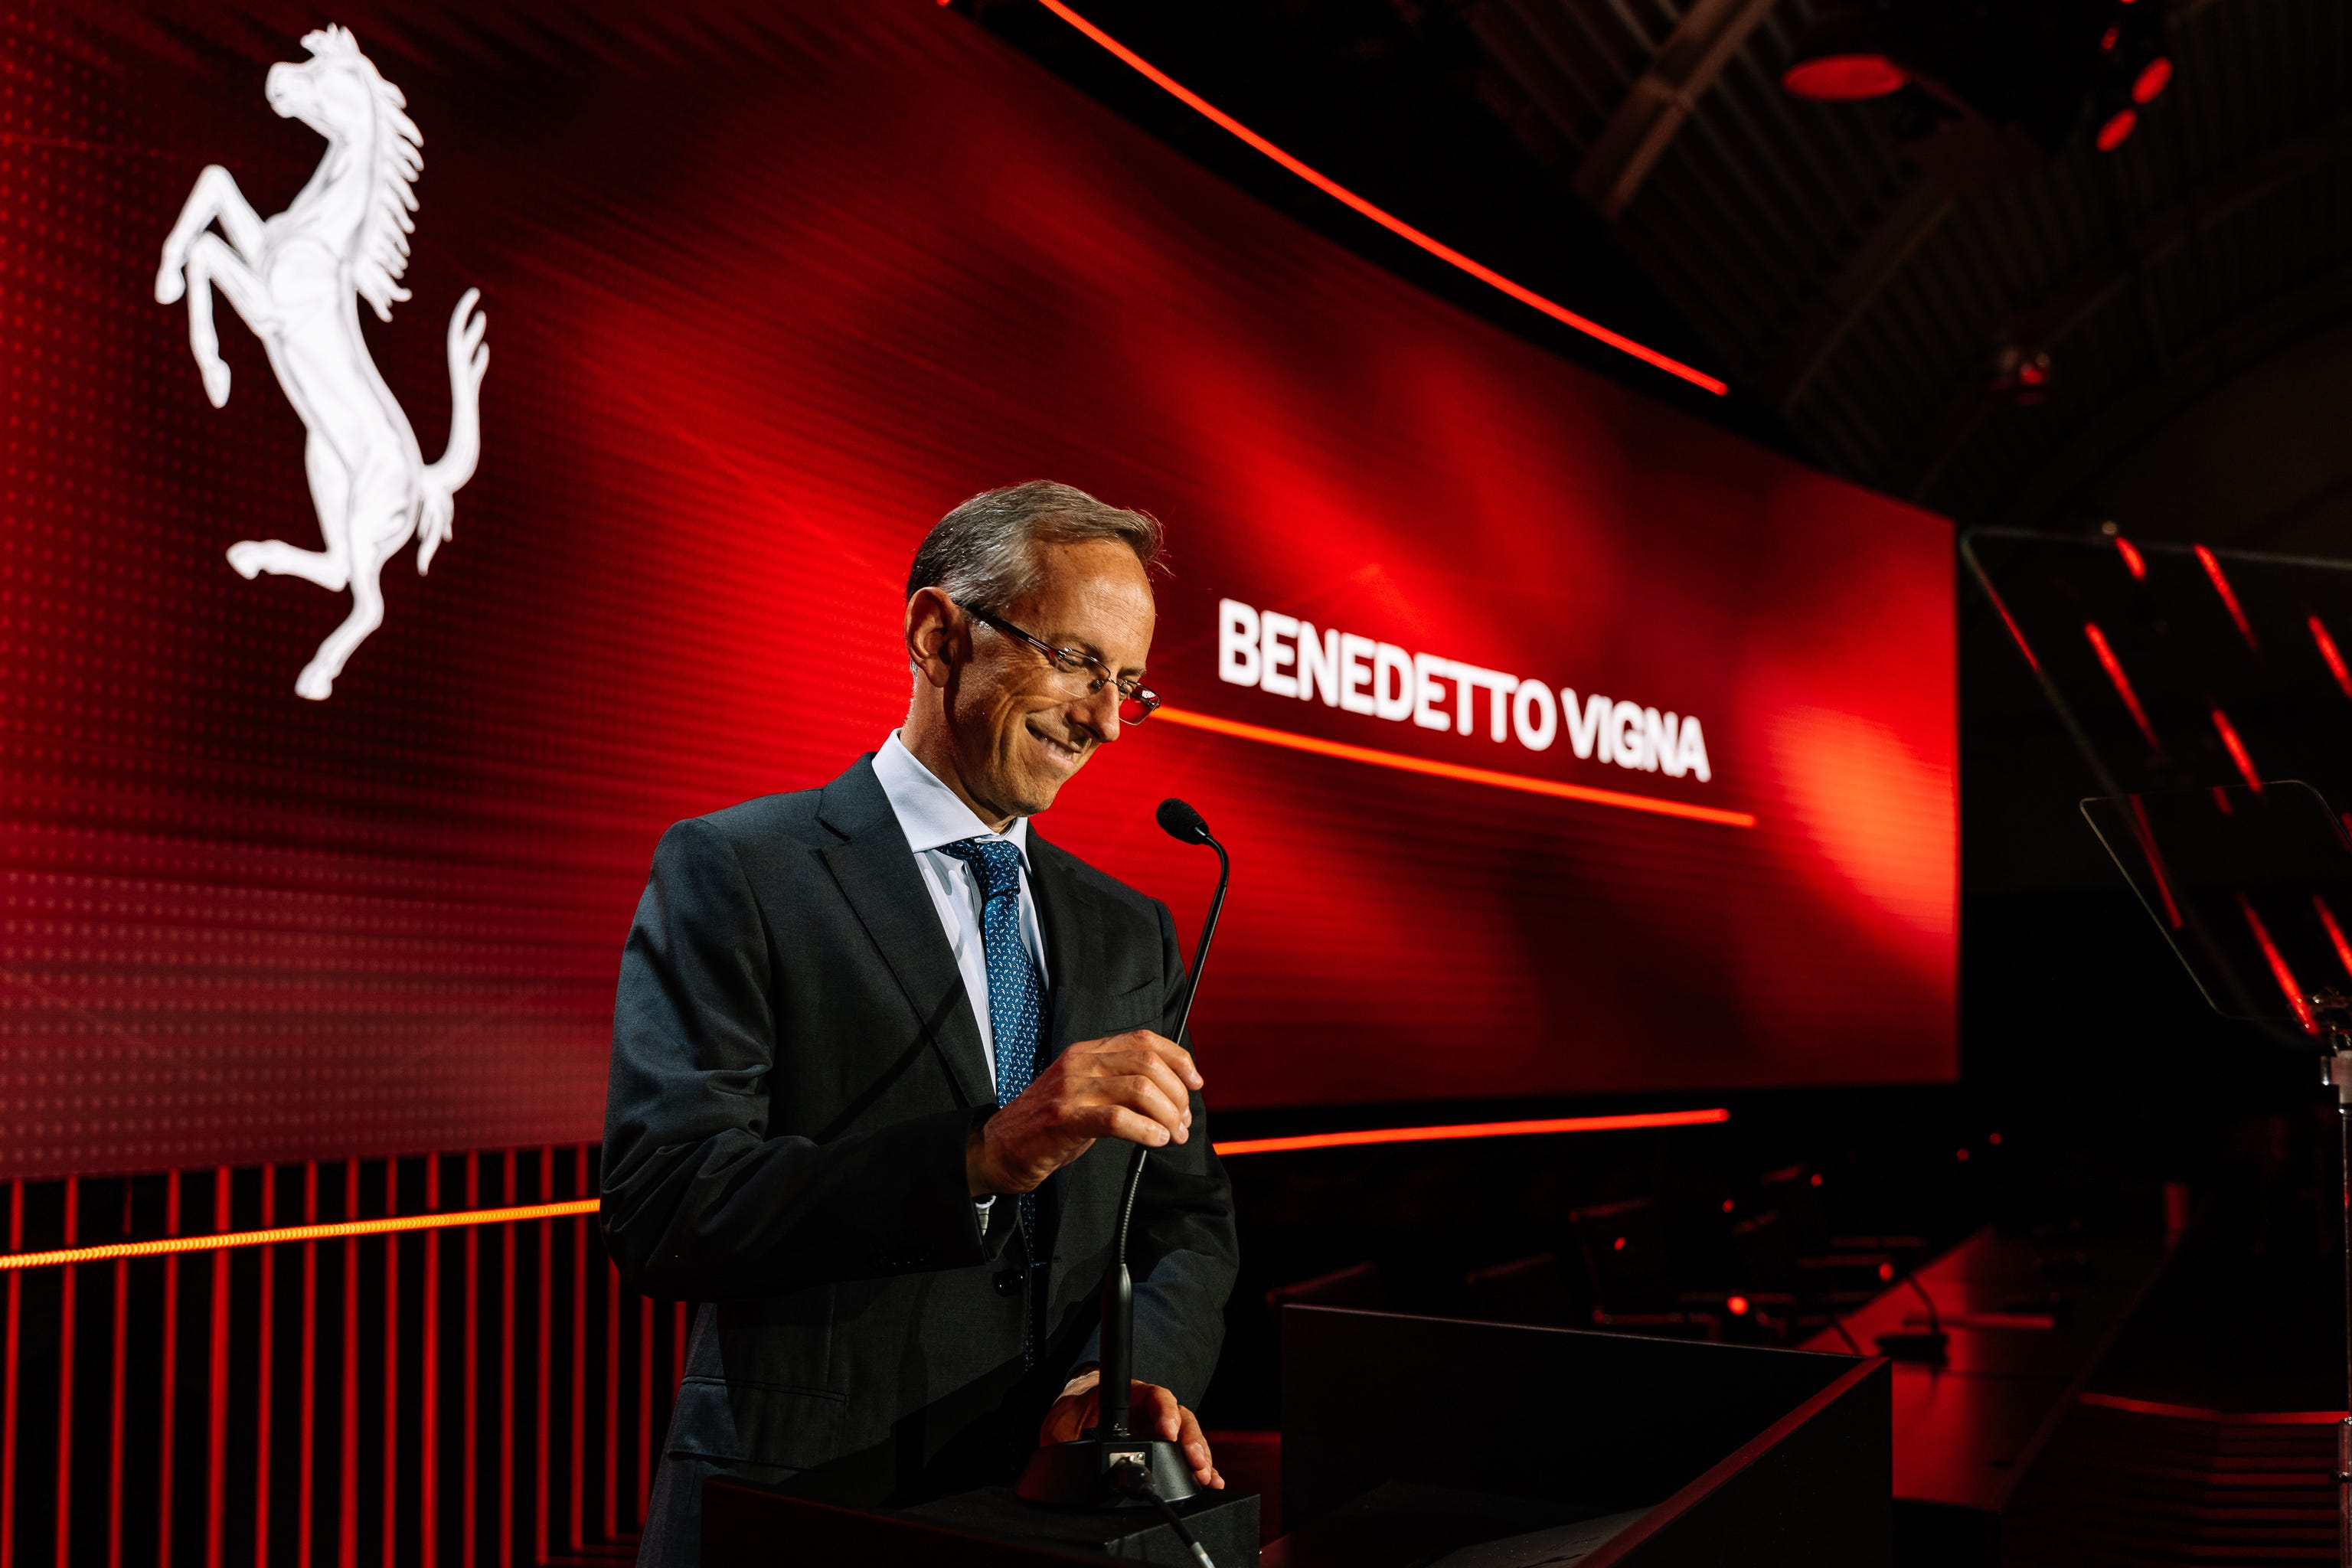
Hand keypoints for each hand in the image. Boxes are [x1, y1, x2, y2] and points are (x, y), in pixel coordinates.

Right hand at [967, 1029, 1201, 1195]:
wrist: (999, 1148)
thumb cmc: (1048, 1125)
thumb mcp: (1085, 1092)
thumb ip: (1119, 1084)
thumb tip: (1172, 1093)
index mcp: (1087, 1052)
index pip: (1144, 1040)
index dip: (1179, 1059)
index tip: (1195, 1082)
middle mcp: (1080, 1063)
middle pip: (1148, 1063)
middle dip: (1177, 1094)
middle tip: (1182, 1121)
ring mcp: (1070, 1089)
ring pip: (1139, 1088)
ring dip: (1167, 1115)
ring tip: (1171, 1135)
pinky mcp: (1064, 1119)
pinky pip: (1117, 1119)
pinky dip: (1145, 1130)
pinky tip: (1154, 1141)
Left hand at [1042, 1369, 1222, 1490]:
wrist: (1078, 1412)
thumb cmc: (1073, 1411)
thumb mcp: (1062, 1421)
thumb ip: (1065, 1434)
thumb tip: (1062, 1455)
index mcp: (1131, 1395)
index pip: (1156, 1396)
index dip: (1166, 1413)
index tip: (1167, 1433)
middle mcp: (1151, 1409)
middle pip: (1181, 1418)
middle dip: (1191, 1442)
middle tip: (1195, 1463)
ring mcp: (1160, 1428)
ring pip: (1189, 1437)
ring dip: (1200, 1457)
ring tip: (1206, 1477)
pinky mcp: (1164, 1447)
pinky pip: (1186, 1455)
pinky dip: (1201, 1467)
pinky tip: (1212, 1481)